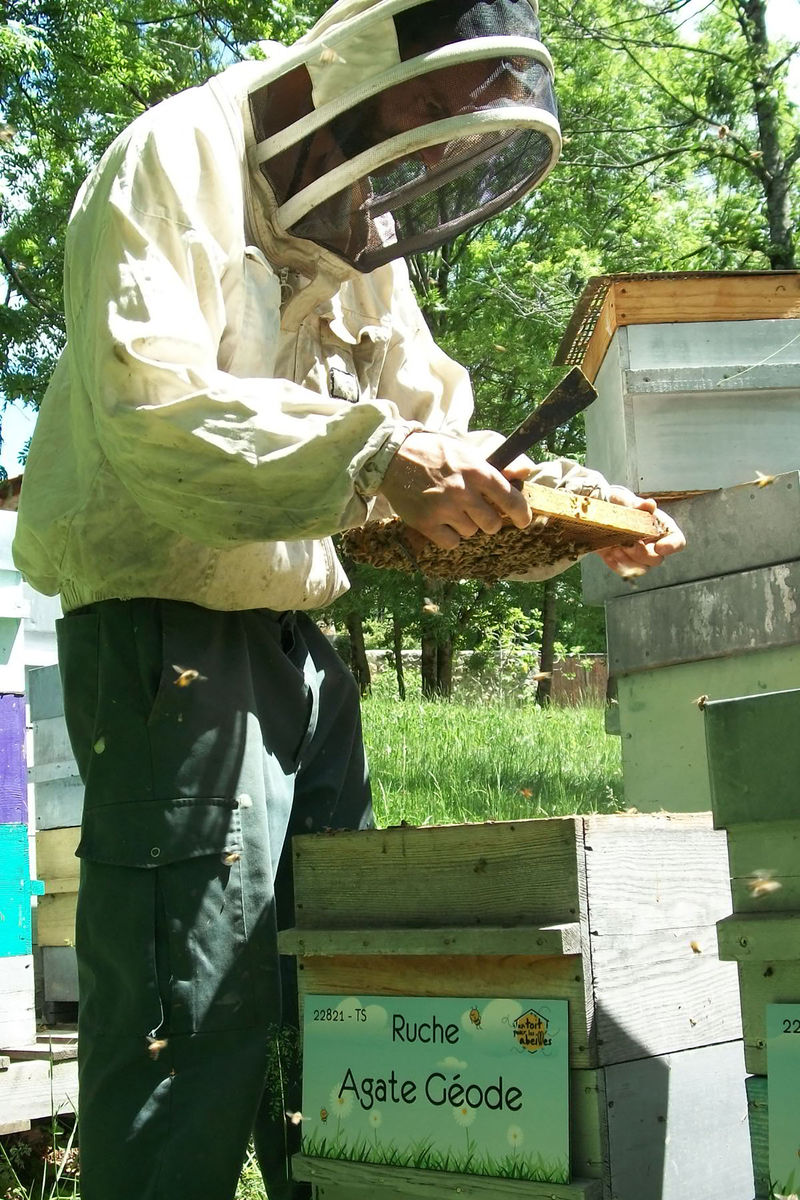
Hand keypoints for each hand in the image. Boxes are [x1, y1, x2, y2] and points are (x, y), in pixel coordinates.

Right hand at [378, 431, 531, 549]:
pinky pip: (451, 542)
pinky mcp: (426, 523)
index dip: (522, 514)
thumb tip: (525, 471)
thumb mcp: (467, 451)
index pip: (510, 499)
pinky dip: (449, 536)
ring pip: (470, 532)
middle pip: (492, 524)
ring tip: (451, 509)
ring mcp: (444, 508)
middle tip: (477, 512)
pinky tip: (441, 521)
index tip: (524, 521)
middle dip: (488, 521)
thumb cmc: (434, 452)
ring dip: (465, 525)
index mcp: (476, 471)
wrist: (394, 456)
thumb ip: (493, 466)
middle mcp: (463, 491)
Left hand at [595, 485, 685, 576]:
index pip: (677, 541)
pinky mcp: (624, 562)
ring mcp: (640, 556)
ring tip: (615, 548)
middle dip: (642, 553)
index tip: (660, 547)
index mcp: (661, 527)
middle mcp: (654, 544)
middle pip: (657, 559)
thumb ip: (636, 503)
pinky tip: (609, 553)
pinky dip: (616, 564)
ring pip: (641, 568)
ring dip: (628, 560)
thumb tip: (649, 504)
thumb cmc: (619, 504)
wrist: (600, 513)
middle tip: (628, 543)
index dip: (672, 546)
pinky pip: (624, 571)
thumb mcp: (624, 499)